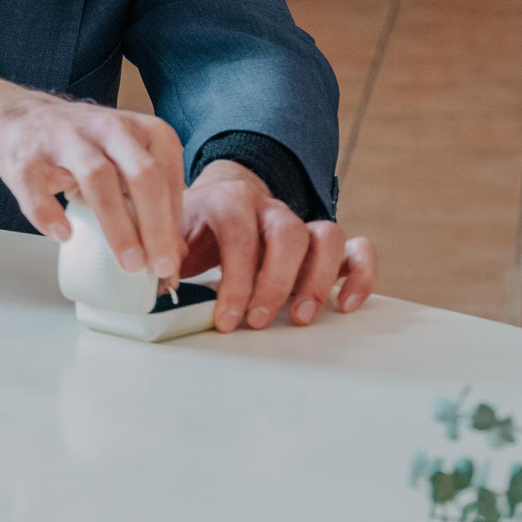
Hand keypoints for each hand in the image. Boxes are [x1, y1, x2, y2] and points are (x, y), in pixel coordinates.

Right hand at [0, 72, 183, 283]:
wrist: (22, 120)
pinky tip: (64, 236)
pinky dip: (50, 213)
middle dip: (155, 224)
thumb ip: (152, 200)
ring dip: (117, 224)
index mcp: (141, 130)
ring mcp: (66, 138)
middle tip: (158, 265)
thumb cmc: (85, 148)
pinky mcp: (28, 155)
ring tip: (128, 262)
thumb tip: (174, 254)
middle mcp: (108, 128)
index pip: (167, 177)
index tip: (171, 263)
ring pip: (98, 177)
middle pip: (143, 173)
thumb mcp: (126, 162)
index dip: (173, 223)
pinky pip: (39, 186)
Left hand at [181, 159, 376, 332]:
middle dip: (275, 283)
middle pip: (287, 234)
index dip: (236, 280)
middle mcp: (270, 206)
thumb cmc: (194, 230)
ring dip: (317, 280)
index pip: (240, 235)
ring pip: (327, 235)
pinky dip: (360, 274)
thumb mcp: (172, 238)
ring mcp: (300, 222)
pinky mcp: (324, 242)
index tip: (226, 319)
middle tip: (258, 321)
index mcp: (229, 201)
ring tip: (300, 317)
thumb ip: (168, 256)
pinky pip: (357, 247)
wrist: (217, 201)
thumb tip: (161, 285)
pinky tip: (345, 305)